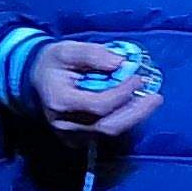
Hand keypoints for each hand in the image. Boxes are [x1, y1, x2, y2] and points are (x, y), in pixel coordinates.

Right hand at [26, 39, 160, 138]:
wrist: (35, 81)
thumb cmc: (53, 64)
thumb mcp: (66, 50)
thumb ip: (92, 54)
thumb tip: (120, 62)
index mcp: (59, 101)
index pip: (98, 105)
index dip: (122, 94)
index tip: (138, 78)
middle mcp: (65, 124)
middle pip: (108, 127)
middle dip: (136, 113)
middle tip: (156, 97)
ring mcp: (72, 136)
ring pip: (110, 132)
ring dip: (134, 117)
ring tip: (152, 100)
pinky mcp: (80, 140)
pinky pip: (106, 133)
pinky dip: (124, 120)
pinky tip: (137, 107)